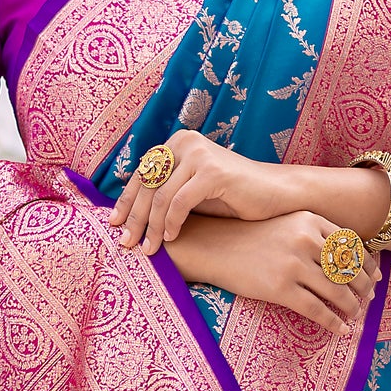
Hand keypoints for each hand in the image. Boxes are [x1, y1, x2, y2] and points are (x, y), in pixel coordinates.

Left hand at [111, 128, 277, 253]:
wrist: (276, 194)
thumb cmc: (234, 196)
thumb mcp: (193, 190)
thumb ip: (167, 193)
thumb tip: (131, 214)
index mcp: (177, 143)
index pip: (142, 173)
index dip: (126, 201)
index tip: (114, 224)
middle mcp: (185, 142)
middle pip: (147, 185)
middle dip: (135, 218)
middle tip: (126, 243)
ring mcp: (199, 154)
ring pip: (160, 196)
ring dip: (152, 226)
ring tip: (149, 249)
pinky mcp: (211, 171)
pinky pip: (179, 202)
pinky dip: (172, 222)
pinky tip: (171, 237)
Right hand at [166, 212, 377, 335]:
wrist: (214, 246)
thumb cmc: (251, 237)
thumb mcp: (286, 225)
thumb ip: (314, 236)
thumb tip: (347, 259)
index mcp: (310, 221)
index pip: (351, 245)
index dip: (367, 263)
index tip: (375, 276)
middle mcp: (305, 240)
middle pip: (348, 268)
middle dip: (364, 287)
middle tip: (370, 298)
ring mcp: (293, 265)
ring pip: (337, 291)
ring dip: (352, 306)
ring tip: (356, 314)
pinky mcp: (281, 289)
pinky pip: (317, 310)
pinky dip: (334, 322)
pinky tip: (341, 329)